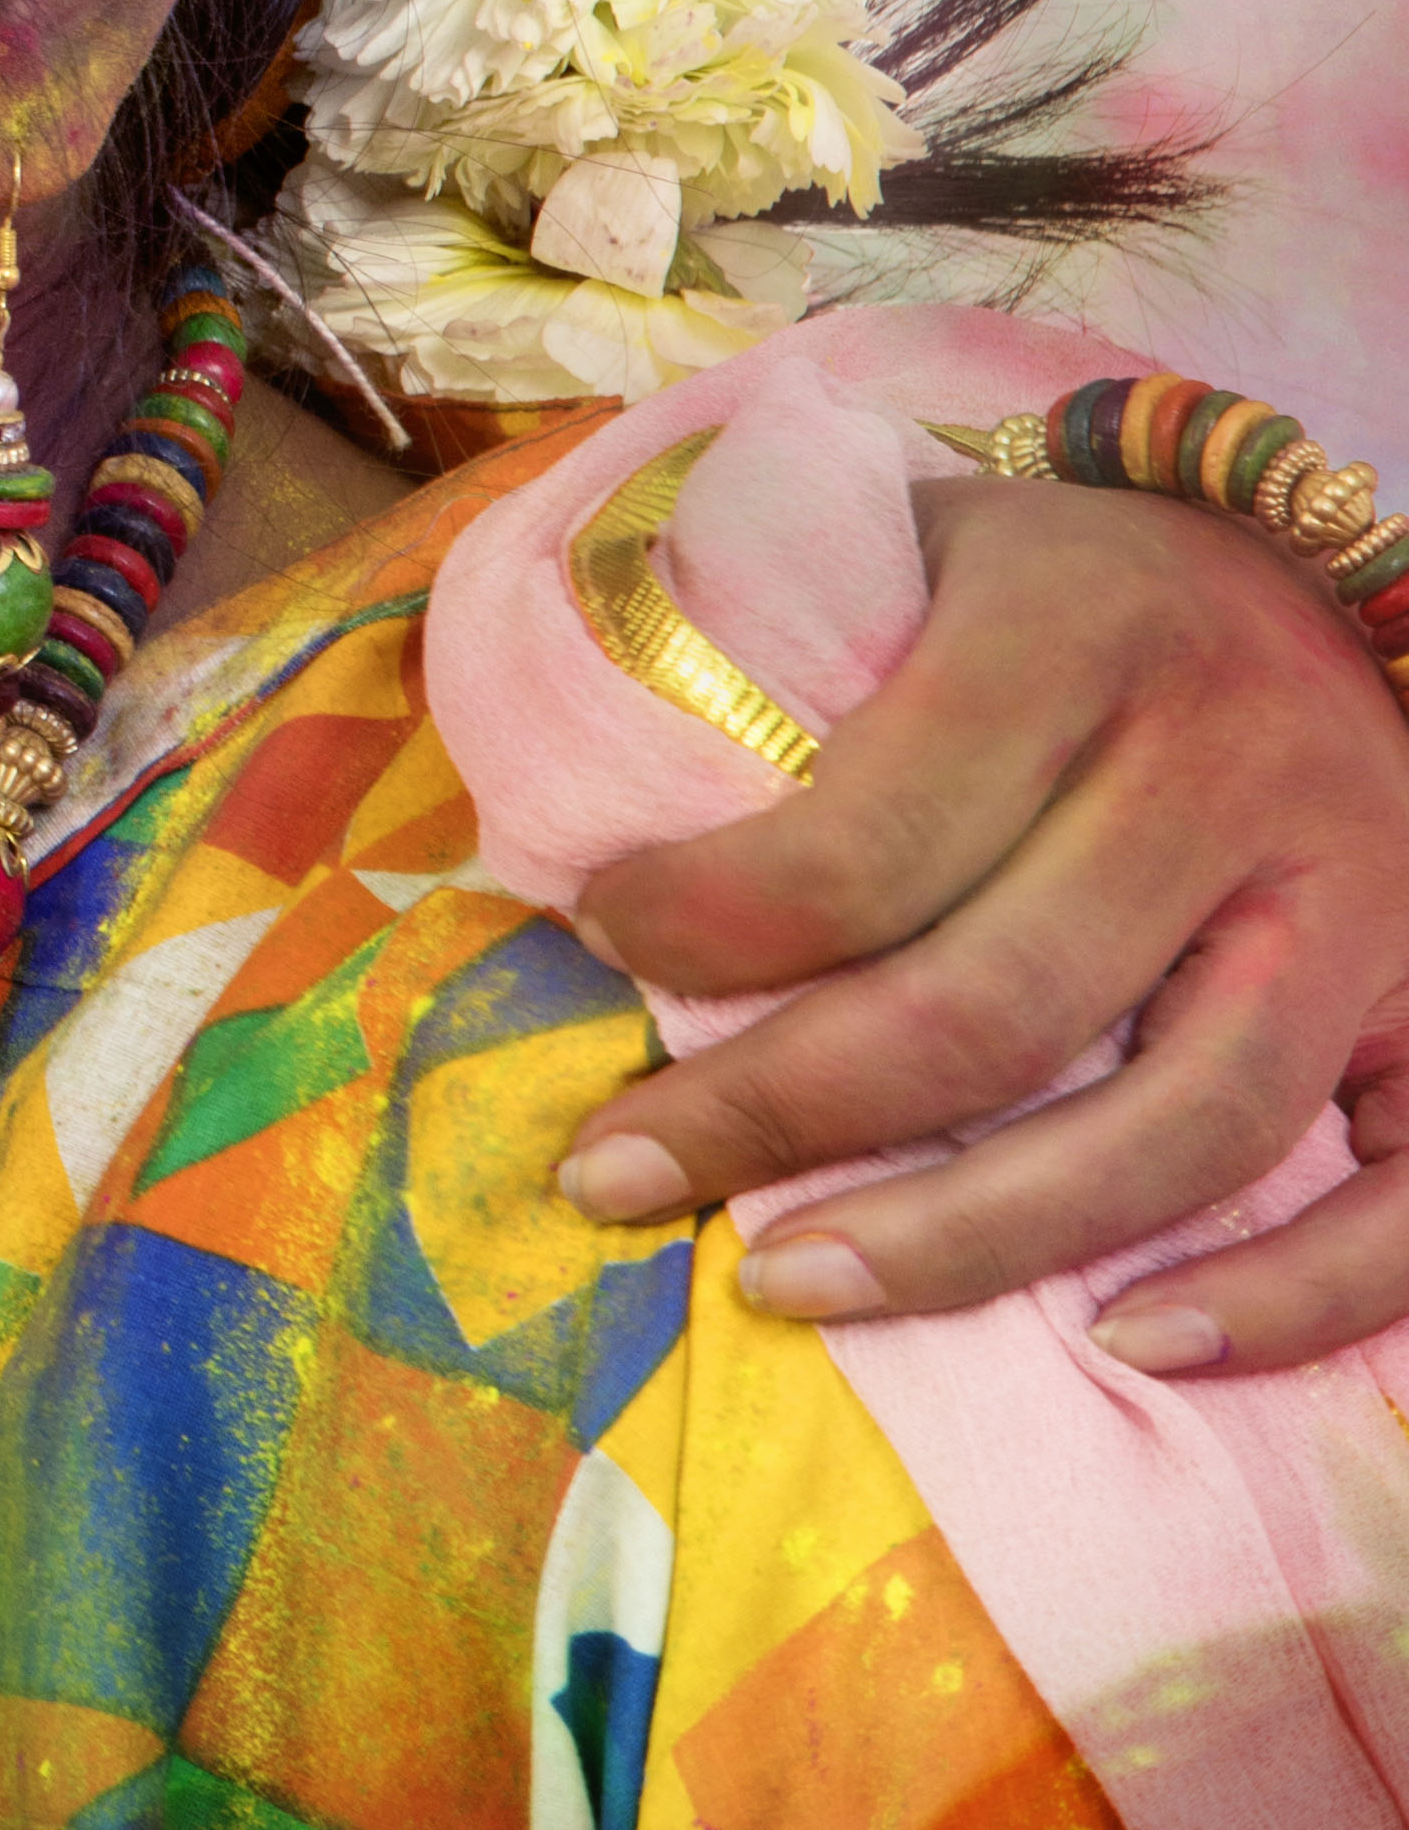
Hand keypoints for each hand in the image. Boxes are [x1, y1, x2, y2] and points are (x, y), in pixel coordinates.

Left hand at [559, 472, 1408, 1366]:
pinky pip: (1403, 1204)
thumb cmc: (1050, 585)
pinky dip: (1287, 1299)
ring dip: (972, 1238)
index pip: (871, 833)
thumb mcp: (902, 545)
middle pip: (996, 1006)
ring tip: (788, 1279)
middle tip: (613, 1177)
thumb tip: (566, 827)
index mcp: (1079, 630)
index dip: (710, 920)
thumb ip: (763, 649)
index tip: (598, 941)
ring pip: (1180, 1128)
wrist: (1304, 572)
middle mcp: (1242, 765)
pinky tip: (1129, 1345)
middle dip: (775, 1116)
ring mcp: (1374, 900)